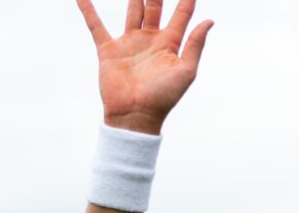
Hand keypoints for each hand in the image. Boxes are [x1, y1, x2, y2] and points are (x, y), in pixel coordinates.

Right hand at [78, 0, 213, 133]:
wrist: (135, 115)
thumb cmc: (164, 97)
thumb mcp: (186, 71)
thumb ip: (195, 45)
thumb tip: (210, 20)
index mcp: (169, 45)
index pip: (180, 16)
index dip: (186, 0)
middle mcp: (149, 40)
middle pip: (154, 7)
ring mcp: (129, 43)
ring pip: (131, 11)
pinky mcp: (109, 50)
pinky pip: (97, 26)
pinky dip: (88, 10)